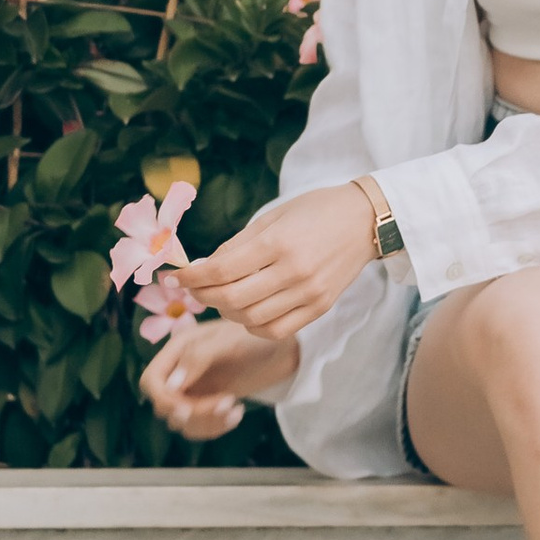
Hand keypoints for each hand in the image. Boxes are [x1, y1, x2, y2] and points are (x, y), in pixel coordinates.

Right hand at [143, 314, 300, 437]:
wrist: (283, 348)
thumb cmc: (256, 337)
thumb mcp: (228, 343)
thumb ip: (198, 359)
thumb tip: (171, 386)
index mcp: (178, 349)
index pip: (151, 381)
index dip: (164, 400)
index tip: (188, 408)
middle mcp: (181, 370)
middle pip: (165, 406)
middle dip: (192, 413)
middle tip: (225, 402)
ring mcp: (195, 389)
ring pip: (181, 422)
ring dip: (206, 423)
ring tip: (235, 409)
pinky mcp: (209, 403)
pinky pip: (199, 426)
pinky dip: (215, 427)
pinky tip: (238, 414)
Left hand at [179, 182, 380, 345]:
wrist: (365, 220)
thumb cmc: (316, 210)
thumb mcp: (273, 216)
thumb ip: (237, 244)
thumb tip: (203, 267)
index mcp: (278, 242)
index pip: (222, 269)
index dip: (192, 276)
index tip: (174, 276)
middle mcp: (293, 272)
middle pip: (232, 298)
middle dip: (203, 295)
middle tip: (192, 288)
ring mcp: (309, 294)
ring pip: (251, 318)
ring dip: (226, 311)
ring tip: (219, 298)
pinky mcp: (320, 308)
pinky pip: (276, 329)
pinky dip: (253, 325)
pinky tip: (246, 312)